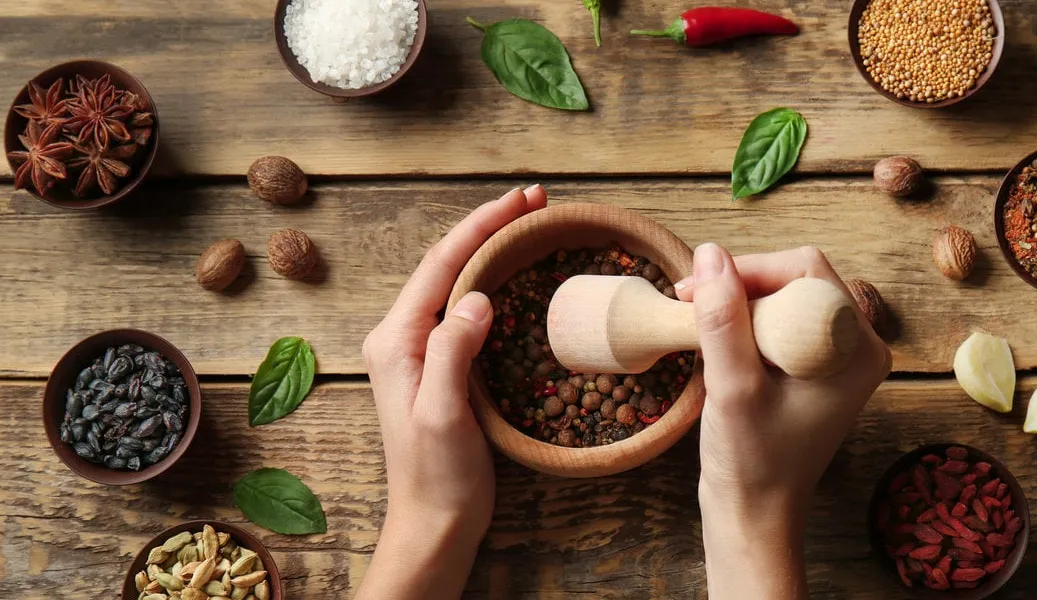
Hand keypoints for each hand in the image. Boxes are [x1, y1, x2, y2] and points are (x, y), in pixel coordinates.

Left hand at [356, 185, 546, 599]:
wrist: (434, 522)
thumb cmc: (436, 475)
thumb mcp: (442, 412)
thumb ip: (452, 351)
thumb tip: (477, 297)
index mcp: (396, 339)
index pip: (441, 264)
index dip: (482, 226)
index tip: (522, 200)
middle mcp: (402, 336)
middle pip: (448, 265)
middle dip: (489, 228)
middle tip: (535, 202)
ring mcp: (422, 350)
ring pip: (458, 283)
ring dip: (492, 251)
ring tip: (530, 226)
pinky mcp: (442, 366)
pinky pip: (467, 311)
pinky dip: (494, 284)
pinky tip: (517, 277)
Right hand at [676, 244, 891, 599]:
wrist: (755, 514)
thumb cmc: (752, 463)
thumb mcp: (733, 388)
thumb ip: (723, 321)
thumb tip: (710, 254)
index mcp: (857, 348)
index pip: (805, 270)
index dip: (749, 270)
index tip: (700, 292)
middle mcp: (855, 344)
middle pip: (794, 278)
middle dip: (739, 286)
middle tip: (690, 307)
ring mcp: (833, 355)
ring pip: (780, 296)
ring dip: (734, 306)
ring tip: (698, 332)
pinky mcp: (809, 364)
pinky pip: (774, 320)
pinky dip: (740, 324)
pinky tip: (716, 350)